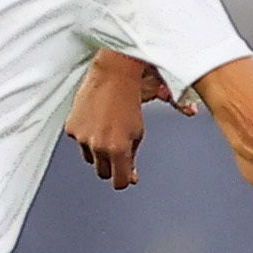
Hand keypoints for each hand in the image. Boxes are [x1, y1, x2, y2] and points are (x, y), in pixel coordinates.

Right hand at [65, 53, 192, 188]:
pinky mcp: (72, 127)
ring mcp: (83, 137)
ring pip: (90, 156)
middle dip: (112, 164)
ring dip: (98, 149)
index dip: (125, 179)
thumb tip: (180, 127)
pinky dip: (86, 134)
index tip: (128, 175)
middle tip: (119, 150)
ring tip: (108, 131)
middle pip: (103, 172)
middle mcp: (99, 146)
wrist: (113, 70)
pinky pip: (79, 140)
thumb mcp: (143, 125)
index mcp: (119, 149)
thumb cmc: (132, 94)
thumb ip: (144, 145)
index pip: (119, 182)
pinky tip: (96, 121)